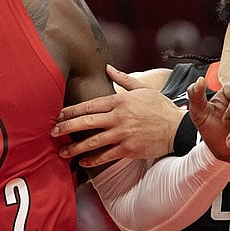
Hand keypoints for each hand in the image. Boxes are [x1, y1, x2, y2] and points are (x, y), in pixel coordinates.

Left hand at [51, 65, 180, 166]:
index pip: (89, 105)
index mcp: (120, 100)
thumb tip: (108, 68)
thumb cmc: (159, 107)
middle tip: (52, 132)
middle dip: (66, 127)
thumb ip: (122, 79)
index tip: (58, 115)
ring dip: (75, 148)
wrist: (177, 128)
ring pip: (93, 142)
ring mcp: (123, 134)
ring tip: (62, 152)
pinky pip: (106, 156)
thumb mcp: (142, 88)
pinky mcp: (128, 149)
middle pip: (86, 122)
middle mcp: (118, 117)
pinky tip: (83, 162)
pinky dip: (93, 160)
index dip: (71, 110)